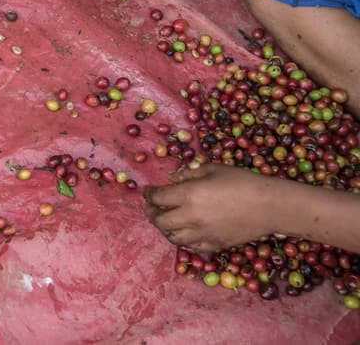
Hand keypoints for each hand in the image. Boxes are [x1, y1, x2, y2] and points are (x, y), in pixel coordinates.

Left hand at [143, 162, 289, 252]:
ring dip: (165, 229)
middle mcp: (191, 217)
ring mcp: (203, 234)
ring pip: (173, 238)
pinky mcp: (215, 245)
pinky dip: (184, 241)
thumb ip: (188, 174)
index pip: (157, 198)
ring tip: (166, 221)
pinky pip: (192, 247)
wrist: (270, 205)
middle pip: (160, 221)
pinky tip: (185, 233)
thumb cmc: (241, 181)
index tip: (146, 191)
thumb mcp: (211, 169)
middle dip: (151, 214)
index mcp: (188, 195)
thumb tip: (172, 179)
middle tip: (151, 208)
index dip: (148, 194)